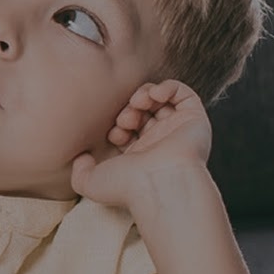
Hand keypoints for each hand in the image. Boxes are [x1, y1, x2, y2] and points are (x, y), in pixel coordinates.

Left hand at [70, 80, 215, 216]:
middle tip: (125, 119)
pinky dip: (167, 87)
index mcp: (139, 155)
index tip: (113, 133)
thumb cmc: (126, 187)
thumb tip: (80, 157)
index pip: (127, 127)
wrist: (158, 184)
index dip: (117, 122)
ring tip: (139, 103)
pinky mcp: (194, 120)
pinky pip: (183, 93)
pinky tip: (156, 95)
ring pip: (161, 101)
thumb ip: (79, 171)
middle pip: (142, 112)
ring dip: (145, 95)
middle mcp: (159, 142)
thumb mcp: (89, 183)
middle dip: (129, 108)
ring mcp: (177, 131)